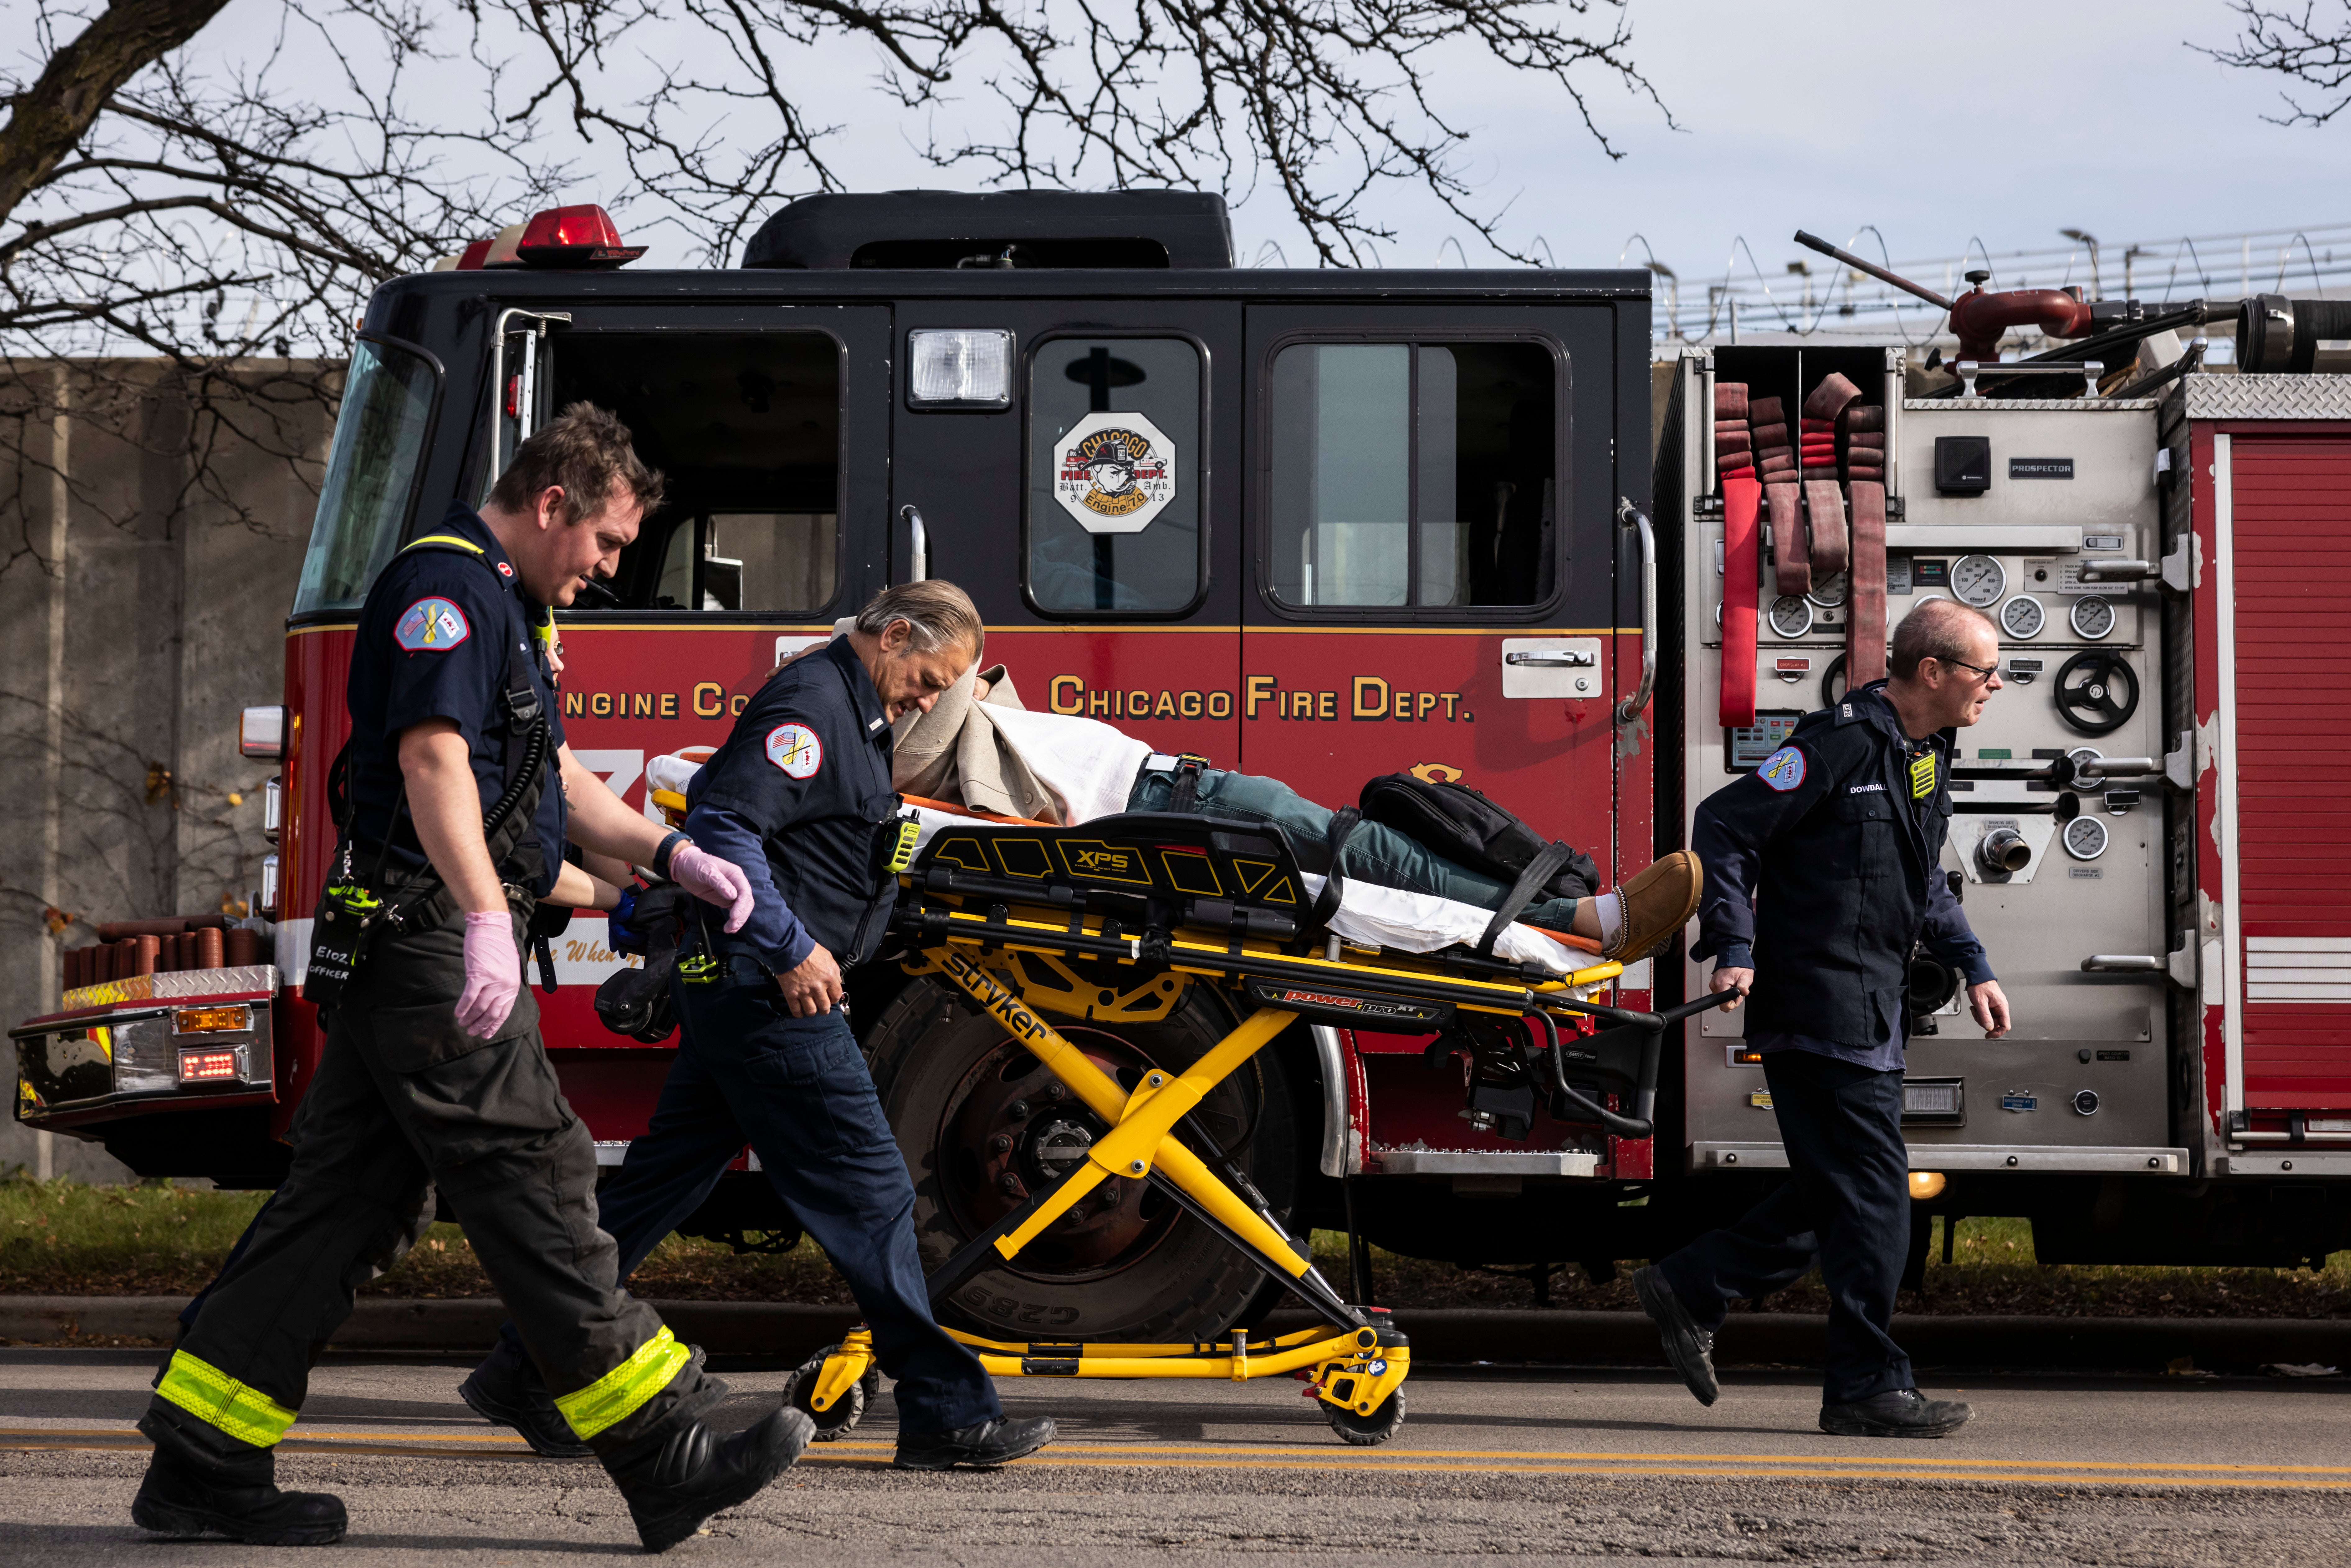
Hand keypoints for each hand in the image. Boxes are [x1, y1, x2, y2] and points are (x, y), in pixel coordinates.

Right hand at [455, 910, 521, 1038]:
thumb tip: (493, 1001)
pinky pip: (470, 997)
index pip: (504, 1012)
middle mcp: (506, 985)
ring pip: (480, 1007)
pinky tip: (457, 1013)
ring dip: (469, 1018)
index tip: (485, 1034)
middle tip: (470, 1031)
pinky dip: (463, 1007)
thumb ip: (502, 985)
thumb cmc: (497, 946)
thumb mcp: (506, 968)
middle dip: (480, 1025)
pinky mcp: (479, 974)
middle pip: (491, 1013)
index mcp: (513, 985)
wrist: (491, 927)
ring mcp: (493, 980)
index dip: (493, 1025)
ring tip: (462, 1024)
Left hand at [668, 844, 753, 932]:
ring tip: (730, 929)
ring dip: (738, 920)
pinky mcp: (725, 899)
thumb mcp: (706, 870)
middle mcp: (736, 884)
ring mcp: (731, 892)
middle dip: (741, 915)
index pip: (744, 891)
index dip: (741, 905)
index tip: (734, 916)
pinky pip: (733, 911)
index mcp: (735, 874)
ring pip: (742, 908)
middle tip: (732, 925)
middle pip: (746, 901)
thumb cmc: (696, 864)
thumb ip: (719, 882)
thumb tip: (732, 894)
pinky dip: (733, 920)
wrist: (685, 867)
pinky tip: (729, 927)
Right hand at [776, 942, 843, 1016]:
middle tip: (822, 1007)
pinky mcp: (791, 994)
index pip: (836, 996)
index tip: (830, 998)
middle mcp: (818, 988)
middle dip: (824, 1009)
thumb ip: (834, 972)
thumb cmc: (811, 951)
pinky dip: (799, 1014)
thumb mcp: (829, 958)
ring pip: (811, 1011)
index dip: (833, 999)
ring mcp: (804, 992)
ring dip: (812, 1012)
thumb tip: (836, 983)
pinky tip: (800, 1012)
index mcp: (829, 978)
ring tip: (811, 1009)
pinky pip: (796, 1010)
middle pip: (824, 1007)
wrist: (791, 948)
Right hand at [1709, 965, 1753, 1008]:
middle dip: (1732, 999)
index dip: (1734, 1003)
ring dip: (1730, 995)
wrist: (1732, 956)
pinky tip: (1731, 984)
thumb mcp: (1745, 976)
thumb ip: (1744, 985)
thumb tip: (1744, 992)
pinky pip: (1720, 993)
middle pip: (1723, 1003)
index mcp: (1721, 985)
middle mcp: (1714, 986)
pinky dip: (1726, 991)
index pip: (1724, 1006)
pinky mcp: (1714, 983)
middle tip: (1737, 989)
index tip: (1737, 996)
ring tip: (1734, 985)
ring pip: (1722, 999)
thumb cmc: (1738, 965)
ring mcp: (1713, 984)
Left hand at [1968, 979, 2011, 1037]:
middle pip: (1996, 1024)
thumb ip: (1985, 1016)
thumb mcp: (1980, 1002)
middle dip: (1985, 1022)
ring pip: (1989, 1020)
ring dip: (1980, 1017)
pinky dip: (1979, 1013)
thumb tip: (1989, 1028)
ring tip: (1975, 1009)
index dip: (1998, 1032)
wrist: (1977, 975)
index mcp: (2002, 1006)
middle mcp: (2000, 1007)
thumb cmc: (1980, 985)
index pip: (2005, 1025)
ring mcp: (1995, 1007)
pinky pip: (1986, 1014)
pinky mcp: (1990, 1006)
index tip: (1988, 1035)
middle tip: (1977, 1016)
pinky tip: (1975, 1008)